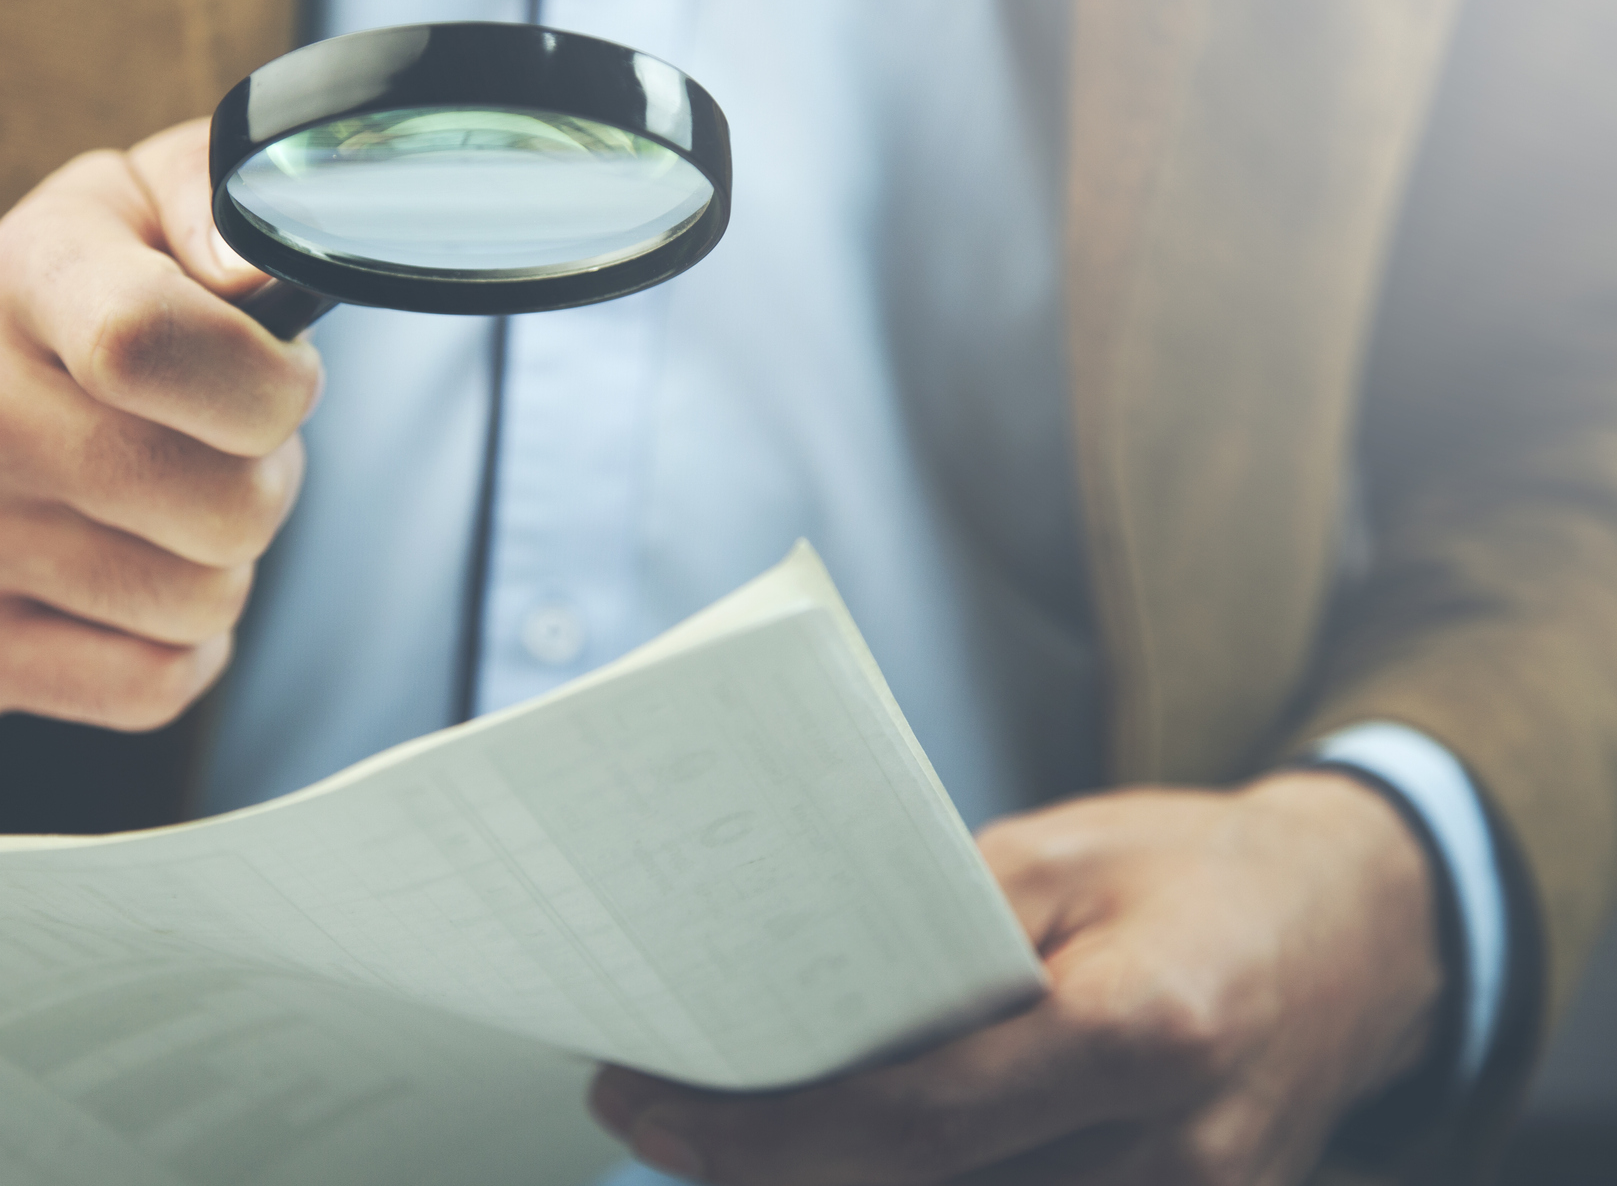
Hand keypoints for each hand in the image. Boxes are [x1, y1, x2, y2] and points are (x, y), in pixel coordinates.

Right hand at [0, 118, 320, 730]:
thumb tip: (260, 279)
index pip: (148, 345)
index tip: (284, 381)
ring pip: (195, 605)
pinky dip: (179, 649)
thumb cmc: (90, 295)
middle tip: (226, 449)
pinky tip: (140, 582)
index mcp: (23, 274)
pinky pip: (146, 689)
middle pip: (214, 506)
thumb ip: (224, 206)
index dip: (268, 386)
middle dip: (264, 482)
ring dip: (221, 565)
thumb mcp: (154, 202)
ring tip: (171, 507)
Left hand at [589, 772, 1442, 1184]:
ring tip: (733, 1135)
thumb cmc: (1196, 869)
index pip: (911, 1124)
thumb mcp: (1056, 855)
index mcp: (1146, 1032)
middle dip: (772, 1175)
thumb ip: (930, 942)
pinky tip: (851, 1150)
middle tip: (663, 1119)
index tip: (645, 1107)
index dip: (760, 1135)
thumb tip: (787, 1015)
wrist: (1363, 931)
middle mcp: (1175, 1158)